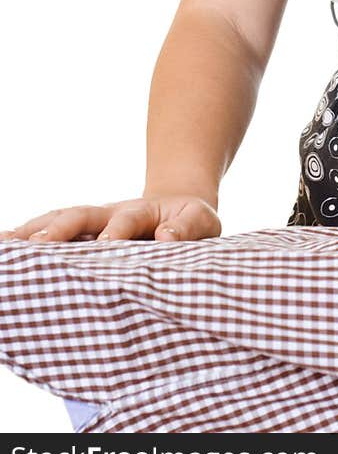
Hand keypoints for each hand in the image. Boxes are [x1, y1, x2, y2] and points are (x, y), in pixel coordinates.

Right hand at [0, 195, 220, 243]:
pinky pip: (53, 231)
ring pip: (61, 219)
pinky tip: (5, 246)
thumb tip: (165, 238)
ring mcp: (95, 221)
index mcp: (144, 211)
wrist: (179, 207)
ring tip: (6, 243)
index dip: (118, 229)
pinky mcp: (84, 233)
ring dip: (34, 231)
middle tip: (40, 246)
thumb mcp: (202, 221)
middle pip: (83, 214)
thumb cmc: (191, 221)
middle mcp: (112, 212)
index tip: (107, 242)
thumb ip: (188, 229)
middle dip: (62, 229)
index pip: (128, 218)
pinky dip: (28, 237)